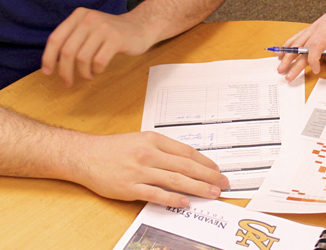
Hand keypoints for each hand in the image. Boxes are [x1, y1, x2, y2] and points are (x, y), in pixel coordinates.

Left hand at [41, 7, 155, 86]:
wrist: (141, 27)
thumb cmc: (113, 33)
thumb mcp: (90, 28)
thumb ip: (74, 38)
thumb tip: (55, 61)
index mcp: (78, 16)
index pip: (56, 39)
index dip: (48, 58)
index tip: (47, 72)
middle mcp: (88, 20)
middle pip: (67, 51)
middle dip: (65, 71)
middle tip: (67, 82)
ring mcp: (103, 29)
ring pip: (82, 58)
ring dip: (82, 73)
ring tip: (88, 76)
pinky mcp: (116, 39)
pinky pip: (99, 61)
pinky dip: (96, 71)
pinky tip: (98, 71)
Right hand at [70, 131, 229, 206]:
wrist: (85, 156)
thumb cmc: (113, 148)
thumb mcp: (140, 139)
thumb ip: (163, 148)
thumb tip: (187, 160)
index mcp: (153, 140)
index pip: (187, 152)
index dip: (205, 162)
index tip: (217, 170)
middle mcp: (149, 154)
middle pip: (186, 166)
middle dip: (208, 176)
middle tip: (223, 183)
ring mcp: (139, 171)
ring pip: (176, 180)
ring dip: (198, 187)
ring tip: (212, 193)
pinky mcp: (130, 187)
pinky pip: (156, 194)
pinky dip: (173, 198)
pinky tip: (186, 202)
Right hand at [277, 0, 325, 80]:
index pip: (316, 48)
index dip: (313, 61)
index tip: (315, 70)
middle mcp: (318, 30)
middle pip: (302, 48)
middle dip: (293, 63)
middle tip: (287, 75)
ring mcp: (313, 28)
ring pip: (297, 42)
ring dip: (287, 55)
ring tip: (280, 66)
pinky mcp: (312, 27)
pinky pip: (297, 36)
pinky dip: (289, 43)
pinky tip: (282, 51)